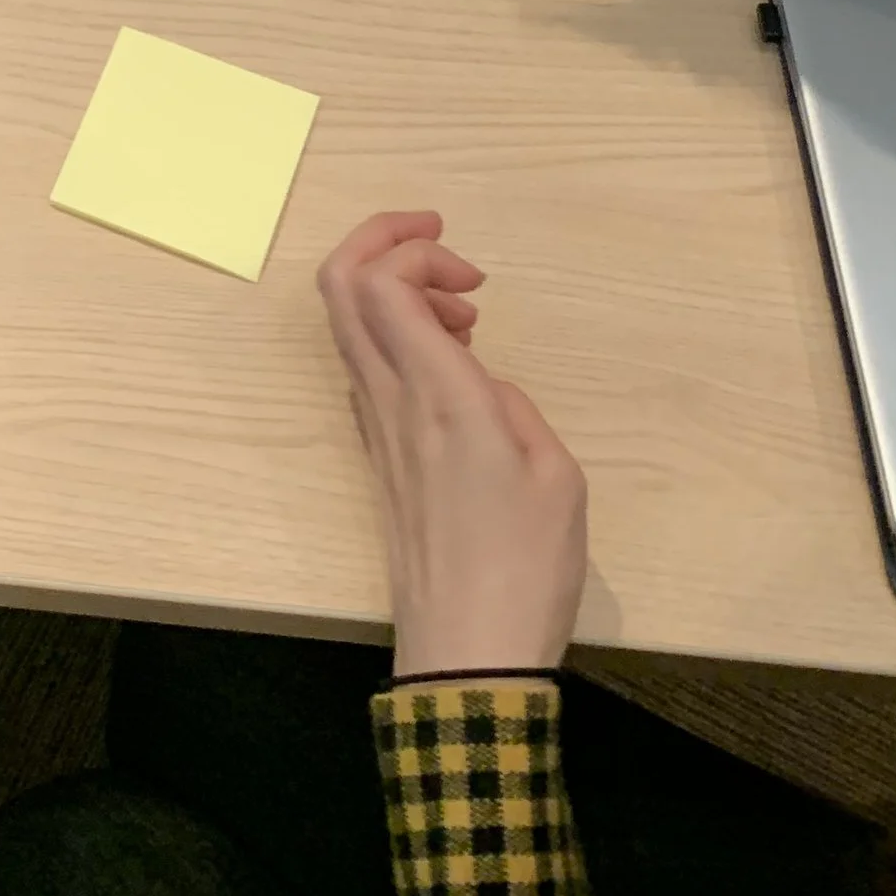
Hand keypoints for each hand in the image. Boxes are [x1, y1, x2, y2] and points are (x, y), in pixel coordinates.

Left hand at [319, 210, 586, 678]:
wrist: (468, 654)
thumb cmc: (525, 568)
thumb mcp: (556, 474)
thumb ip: (513, 406)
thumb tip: (480, 383)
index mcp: (439, 395)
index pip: (380, 283)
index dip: (412, 249)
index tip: (473, 273)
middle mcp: (391, 401)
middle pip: (339, 287)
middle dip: (380, 241)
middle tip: (445, 251)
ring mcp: (376, 430)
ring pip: (347, 326)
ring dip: (393, 292)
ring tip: (464, 317)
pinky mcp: (378, 458)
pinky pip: (365, 367)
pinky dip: (396, 338)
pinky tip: (452, 365)